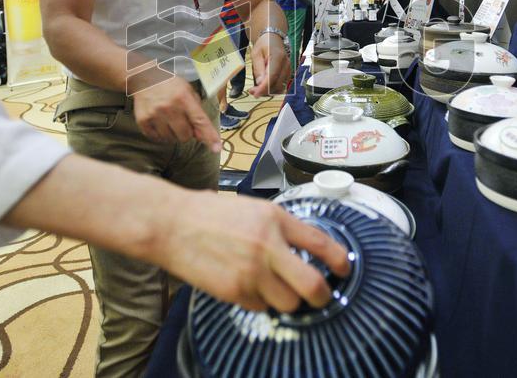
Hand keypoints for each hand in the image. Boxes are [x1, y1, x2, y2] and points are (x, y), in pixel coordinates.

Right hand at [131, 76, 221, 151]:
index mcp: (184, 98)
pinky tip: (159, 122)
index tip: (216, 148)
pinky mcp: (142, 120)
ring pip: (170, 139)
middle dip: (186, 132)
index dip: (209, 136)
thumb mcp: (188, 92)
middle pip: (185, 136)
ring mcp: (154, 114)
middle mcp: (169, 107)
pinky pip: (156, 138)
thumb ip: (197, 113)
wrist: (144, 78)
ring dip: (172, 134)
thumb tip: (202, 137)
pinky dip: (159, 134)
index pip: (200, 121)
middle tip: (181, 121)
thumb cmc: (171, 86)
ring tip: (169, 120)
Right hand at [156, 190, 350, 311]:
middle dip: (322, 296)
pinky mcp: (234, 291)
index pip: (322, 243)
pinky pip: (261, 307)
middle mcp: (268, 246)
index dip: (340, 260)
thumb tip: (311, 249)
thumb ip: (283, 227)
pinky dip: (259, 301)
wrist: (172, 224)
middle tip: (321, 295)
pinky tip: (246, 285)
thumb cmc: (212, 214)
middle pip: (313, 285)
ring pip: (289, 303)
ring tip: (275, 287)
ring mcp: (251, 271)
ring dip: (287, 299)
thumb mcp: (255, 209)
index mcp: (276, 219)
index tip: (344, 269)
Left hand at [250, 32, 290, 95]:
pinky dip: (271, 89)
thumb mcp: (256, 54)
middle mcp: (286, 65)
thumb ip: (258, 69)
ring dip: (268, 91)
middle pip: (277, 84)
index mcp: (278, 57)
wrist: (273, 39)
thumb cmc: (264, 45)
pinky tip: (263, 86)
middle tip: (252, 91)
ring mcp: (288, 70)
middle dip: (264, 91)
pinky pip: (280, 86)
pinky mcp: (287, 74)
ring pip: (279, 88)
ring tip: (256, 89)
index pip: (272, 76)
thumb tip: (260, 83)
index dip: (264, 87)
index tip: (255, 94)